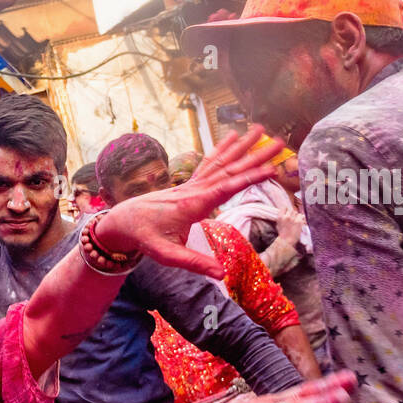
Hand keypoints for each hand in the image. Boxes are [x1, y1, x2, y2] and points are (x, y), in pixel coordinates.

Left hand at [99, 126, 283, 280]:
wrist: (124, 221)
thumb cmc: (146, 238)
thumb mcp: (167, 255)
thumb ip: (194, 263)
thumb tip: (220, 273)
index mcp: (193, 205)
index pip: (225, 189)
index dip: (248, 179)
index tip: (271, 169)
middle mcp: (195, 189)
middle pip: (230, 170)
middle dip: (255, 155)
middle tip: (278, 141)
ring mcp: (192, 184)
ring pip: (221, 162)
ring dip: (242, 146)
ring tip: (260, 128)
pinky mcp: (190, 184)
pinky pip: (209, 163)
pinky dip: (223, 149)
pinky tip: (233, 136)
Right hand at [275, 205, 305, 244]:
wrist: (287, 241)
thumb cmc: (282, 233)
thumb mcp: (278, 224)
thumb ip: (281, 217)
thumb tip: (285, 212)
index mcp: (280, 217)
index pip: (284, 207)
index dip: (286, 209)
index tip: (287, 212)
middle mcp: (286, 217)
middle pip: (291, 210)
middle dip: (291, 213)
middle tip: (292, 218)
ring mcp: (293, 219)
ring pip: (296, 213)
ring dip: (296, 216)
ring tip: (295, 221)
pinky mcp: (299, 222)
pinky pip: (301, 216)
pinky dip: (301, 218)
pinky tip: (299, 222)